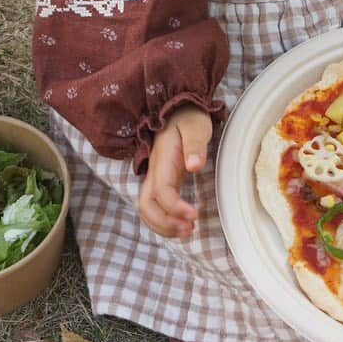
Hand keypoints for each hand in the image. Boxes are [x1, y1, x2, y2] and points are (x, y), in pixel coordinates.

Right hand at [138, 105, 211, 238]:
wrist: (178, 109)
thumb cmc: (189, 117)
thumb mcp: (196, 126)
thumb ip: (195, 145)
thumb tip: (194, 166)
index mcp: (162, 159)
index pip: (161, 191)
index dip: (174, 207)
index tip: (194, 215)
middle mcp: (155, 171)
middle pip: (146, 205)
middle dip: (165, 223)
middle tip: (190, 229)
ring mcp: (156, 177)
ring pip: (147, 209)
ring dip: (163, 226)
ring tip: (188, 231)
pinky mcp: (162, 182)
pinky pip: (155, 206)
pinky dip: (164, 221)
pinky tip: (181, 224)